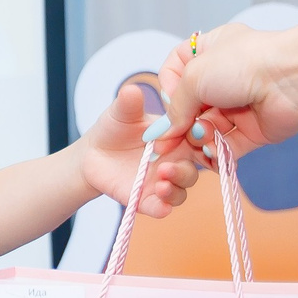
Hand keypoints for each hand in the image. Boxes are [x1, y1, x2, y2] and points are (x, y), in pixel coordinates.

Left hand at [82, 75, 201, 216]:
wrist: (93, 154)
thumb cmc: (115, 128)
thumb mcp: (121, 113)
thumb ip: (129, 103)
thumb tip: (131, 90)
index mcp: (179, 135)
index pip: (201, 136)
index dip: (205, 137)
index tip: (199, 134)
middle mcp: (178, 159)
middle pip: (197, 167)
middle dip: (187, 167)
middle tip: (168, 166)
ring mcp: (164, 180)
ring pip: (183, 188)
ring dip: (176, 187)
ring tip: (160, 182)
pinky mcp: (148, 198)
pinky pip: (162, 207)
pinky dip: (163, 208)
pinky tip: (160, 206)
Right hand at [147, 23, 297, 158]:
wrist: (290, 79)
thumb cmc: (241, 64)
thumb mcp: (193, 77)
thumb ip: (175, 108)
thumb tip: (165, 134)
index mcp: (209, 51)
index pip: (177, 70)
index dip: (167, 88)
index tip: (168, 101)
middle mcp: (224, 77)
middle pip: (189, 107)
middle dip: (178, 126)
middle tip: (166, 146)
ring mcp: (238, 104)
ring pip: (206, 129)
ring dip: (198, 139)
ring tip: (200, 141)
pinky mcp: (253, 129)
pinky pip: (227, 146)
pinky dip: (217, 153)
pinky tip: (211, 154)